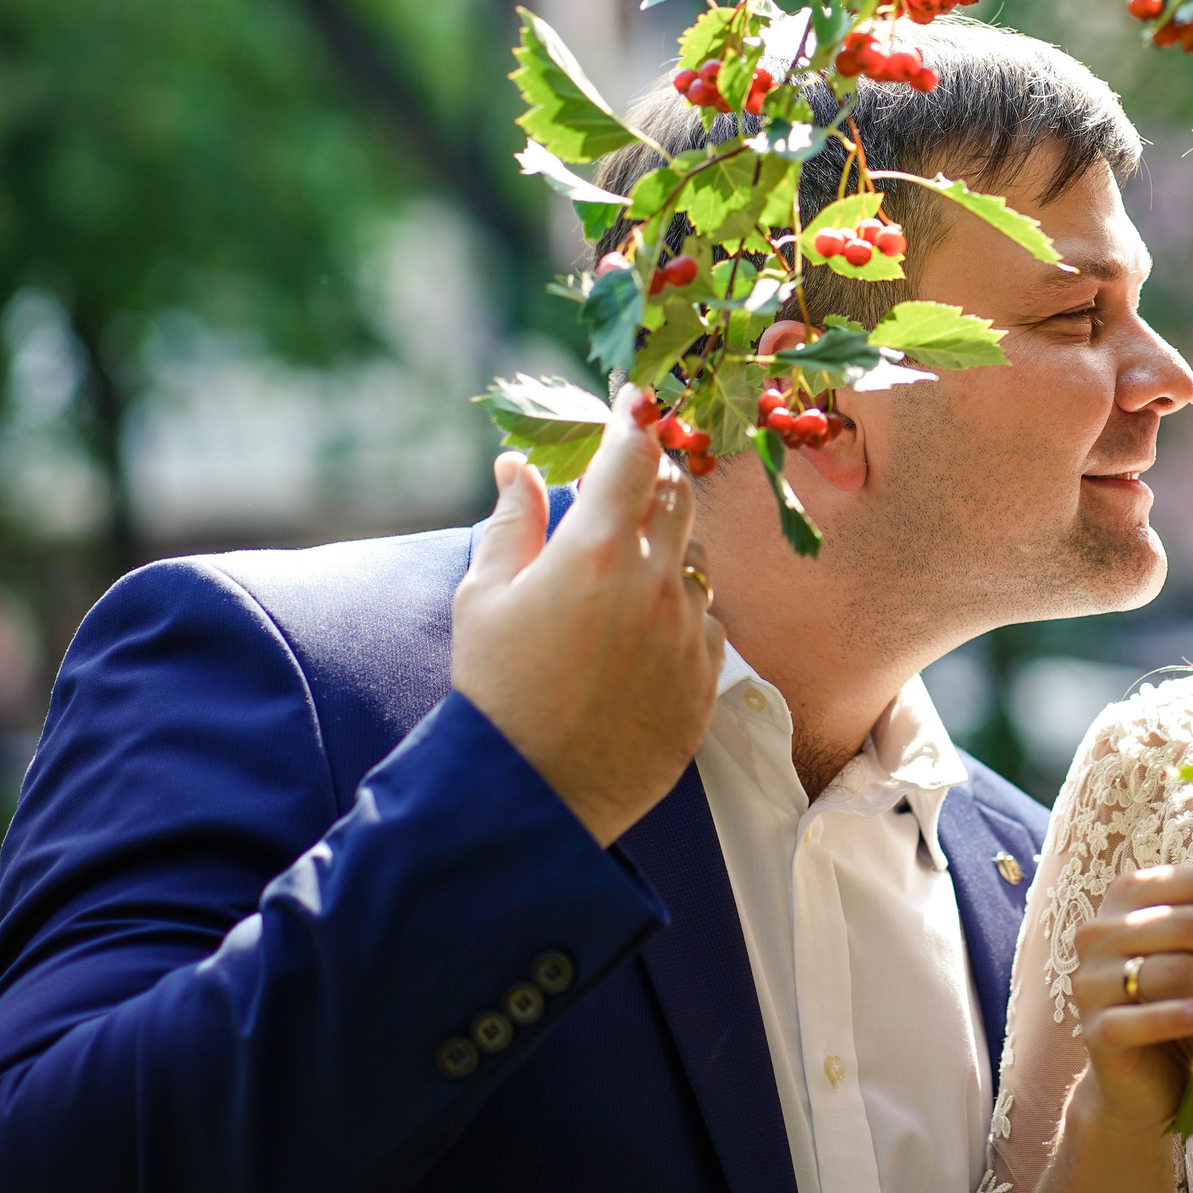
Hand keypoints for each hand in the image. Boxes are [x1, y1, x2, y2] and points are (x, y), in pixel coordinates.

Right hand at [451, 385, 726, 844]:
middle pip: (679, 496)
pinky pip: (708, 622)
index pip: (633, 455)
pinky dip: (681, 613)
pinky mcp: (707, 679)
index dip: (635, 418)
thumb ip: (511, 520)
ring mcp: (689, 633)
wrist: (532, 793)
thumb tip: (519, 464)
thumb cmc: (496, 689)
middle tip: (626, 484)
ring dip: (667, 550)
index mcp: (597, 552)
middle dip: (655, 479)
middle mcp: (656, 584)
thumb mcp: (485, 596)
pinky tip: (640, 635)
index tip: (635, 399)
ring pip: (696, 560)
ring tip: (620, 579)